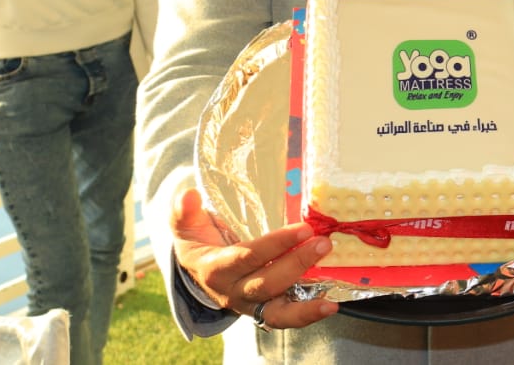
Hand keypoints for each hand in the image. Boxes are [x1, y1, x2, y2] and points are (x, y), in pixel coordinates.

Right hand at [171, 188, 336, 327]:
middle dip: (297, 264)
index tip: (303, 228)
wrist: (197, 267)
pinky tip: (329, 307)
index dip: (276, 245)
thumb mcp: (185, 224)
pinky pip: (284, 317)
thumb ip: (184, 210)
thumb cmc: (197, 239)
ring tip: (329, 300)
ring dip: (305, 305)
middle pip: (266, 283)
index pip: (248, 257)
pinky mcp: (264, 309)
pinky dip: (306, 315)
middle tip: (323, 243)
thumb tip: (189, 195)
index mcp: (214, 268)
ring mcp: (250, 303)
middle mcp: (232, 291)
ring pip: (276, 311)